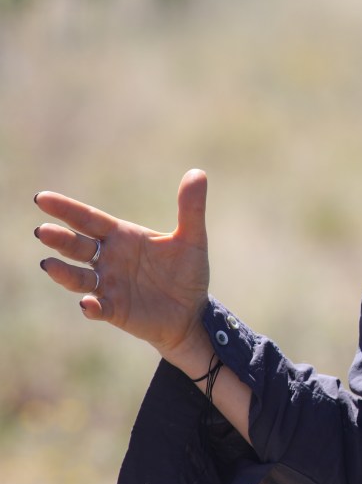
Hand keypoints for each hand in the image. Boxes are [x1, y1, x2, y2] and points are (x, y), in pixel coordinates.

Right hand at [35, 169, 210, 358]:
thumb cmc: (187, 272)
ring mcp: (108, 285)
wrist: (192, 311)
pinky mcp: (114, 310)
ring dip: (64, 272)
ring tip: (49, 265)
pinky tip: (88, 304)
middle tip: (43, 231)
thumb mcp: (192, 239)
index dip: (66, 209)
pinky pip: (98, 308)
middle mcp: (108, 259)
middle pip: (77, 246)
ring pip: (79, 277)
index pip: (89, 220)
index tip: (42, 198)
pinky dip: (91, 307)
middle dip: (60, 239)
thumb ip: (191, 208)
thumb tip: (197, 172)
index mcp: (122, 237)